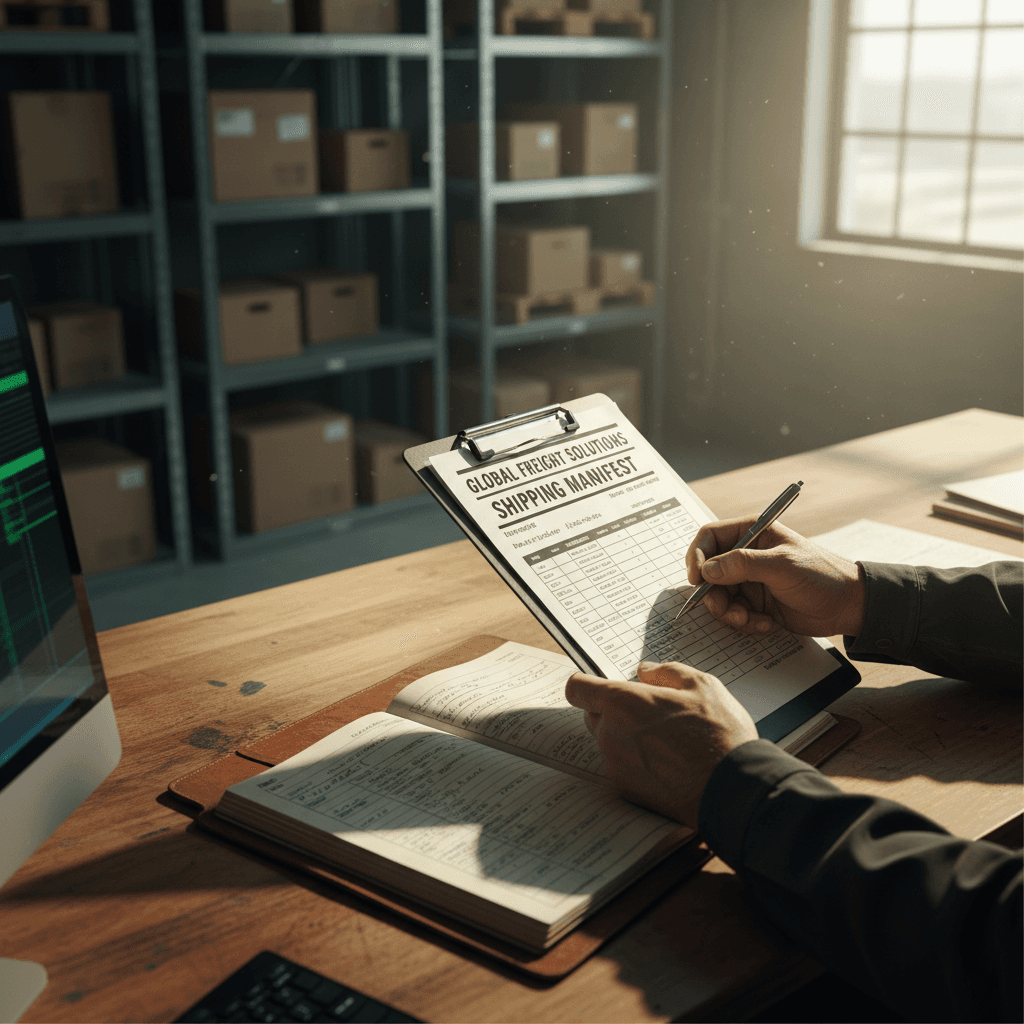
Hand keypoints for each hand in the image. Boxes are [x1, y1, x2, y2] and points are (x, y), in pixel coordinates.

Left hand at [564, 661, 757, 827]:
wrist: (734, 790)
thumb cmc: (719, 734)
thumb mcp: (702, 685)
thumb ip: (666, 672)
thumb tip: (644, 672)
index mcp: (622, 703)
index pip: (577, 688)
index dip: (587, 684)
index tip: (602, 685)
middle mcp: (610, 735)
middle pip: (594, 715)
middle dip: (614, 710)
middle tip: (651, 712)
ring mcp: (616, 766)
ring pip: (610, 743)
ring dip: (627, 737)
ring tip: (667, 740)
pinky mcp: (627, 791)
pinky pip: (623, 768)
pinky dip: (637, 763)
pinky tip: (669, 764)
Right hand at [685, 518, 864, 637]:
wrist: (847, 607)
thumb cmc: (821, 576)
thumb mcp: (782, 566)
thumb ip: (743, 564)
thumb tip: (708, 569)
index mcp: (752, 533)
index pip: (710, 537)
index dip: (697, 556)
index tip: (697, 579)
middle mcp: (746, 555)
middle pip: (709, 572)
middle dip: (714, 594)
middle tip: (726, 610)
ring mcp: (749, 580)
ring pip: (719, 596)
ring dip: (730, 612)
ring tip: (750, 619)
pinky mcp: (755, 603)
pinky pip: (734, 613)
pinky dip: (745, 622)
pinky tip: (767, 623)